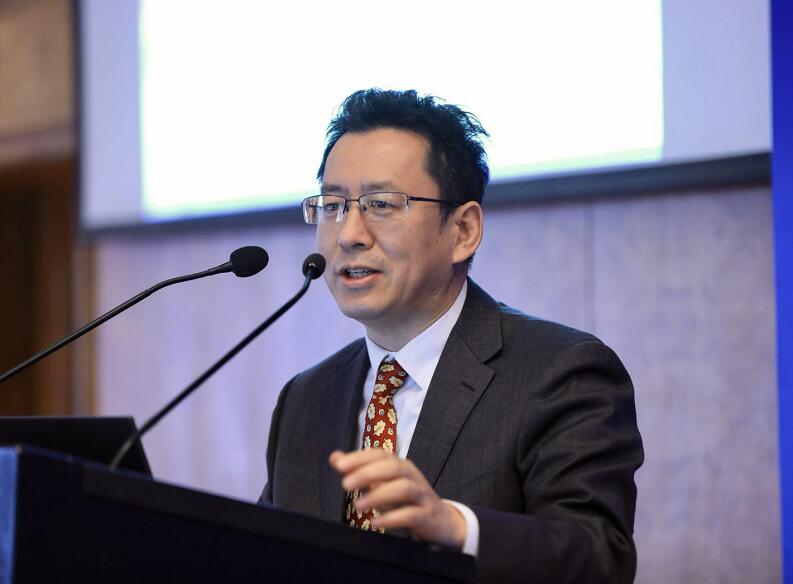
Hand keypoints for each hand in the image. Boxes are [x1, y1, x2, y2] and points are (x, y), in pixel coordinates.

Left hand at [329, 449, 466, 548]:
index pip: (380, 454)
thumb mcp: (383, 485)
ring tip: (357, 505)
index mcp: (400, 466)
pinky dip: (392, 518)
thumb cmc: (407, 501)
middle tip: (345, 484)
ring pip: (404, 488)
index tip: (339, 464)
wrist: (442, 523)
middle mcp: (412, 476)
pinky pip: (411, 515)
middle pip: (392, 467)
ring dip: (379, 495)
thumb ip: (359, 471)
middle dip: (368, 473)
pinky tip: (375, 523)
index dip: (360, 457)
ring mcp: (422, 496)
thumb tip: (335, 458)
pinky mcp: (428, 516)